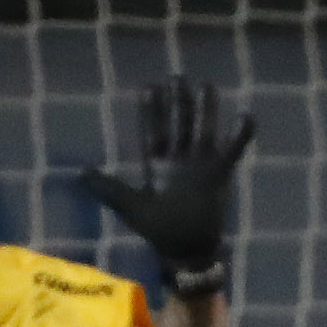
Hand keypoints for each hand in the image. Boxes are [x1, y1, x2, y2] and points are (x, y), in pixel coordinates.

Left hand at [80, 78, 255, 281]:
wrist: (185, 249)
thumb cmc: (157, 229)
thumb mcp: (129, 206)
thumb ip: (107, 188)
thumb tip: (80, 173)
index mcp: (156, 163)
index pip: (152, 130)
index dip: (150, 110)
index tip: (148, 87)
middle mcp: (178, 159)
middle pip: (178, 124)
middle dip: (177, 102)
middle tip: (177, 76)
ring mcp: (200, 164)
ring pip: (203, 131)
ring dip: (206, 111)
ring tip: (207, 86)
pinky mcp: (219, 174)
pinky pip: (231, 151)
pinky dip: (239, 136)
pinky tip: (245, 116)